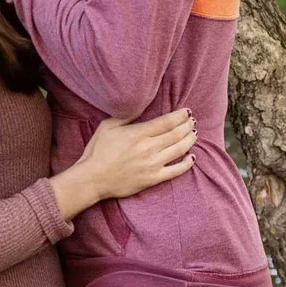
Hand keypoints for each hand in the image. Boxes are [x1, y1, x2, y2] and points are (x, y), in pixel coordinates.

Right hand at [51, 109, 195, 219]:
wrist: (92, 178)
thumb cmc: (97, 151)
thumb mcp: (107, 126)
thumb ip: (126, 116)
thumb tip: (141, 107)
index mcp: (138, 133)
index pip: (167, 121)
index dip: (180, 115)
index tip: (186, 111)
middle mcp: (149, 148)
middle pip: (176, 134)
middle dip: (187, 125)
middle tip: (192, 121)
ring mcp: (152, 164)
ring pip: (180, 150)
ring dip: (190, 140)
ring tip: (193, 134)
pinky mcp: (153, 179)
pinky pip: (176, 171)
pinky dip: (187, 164)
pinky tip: (192, 157)